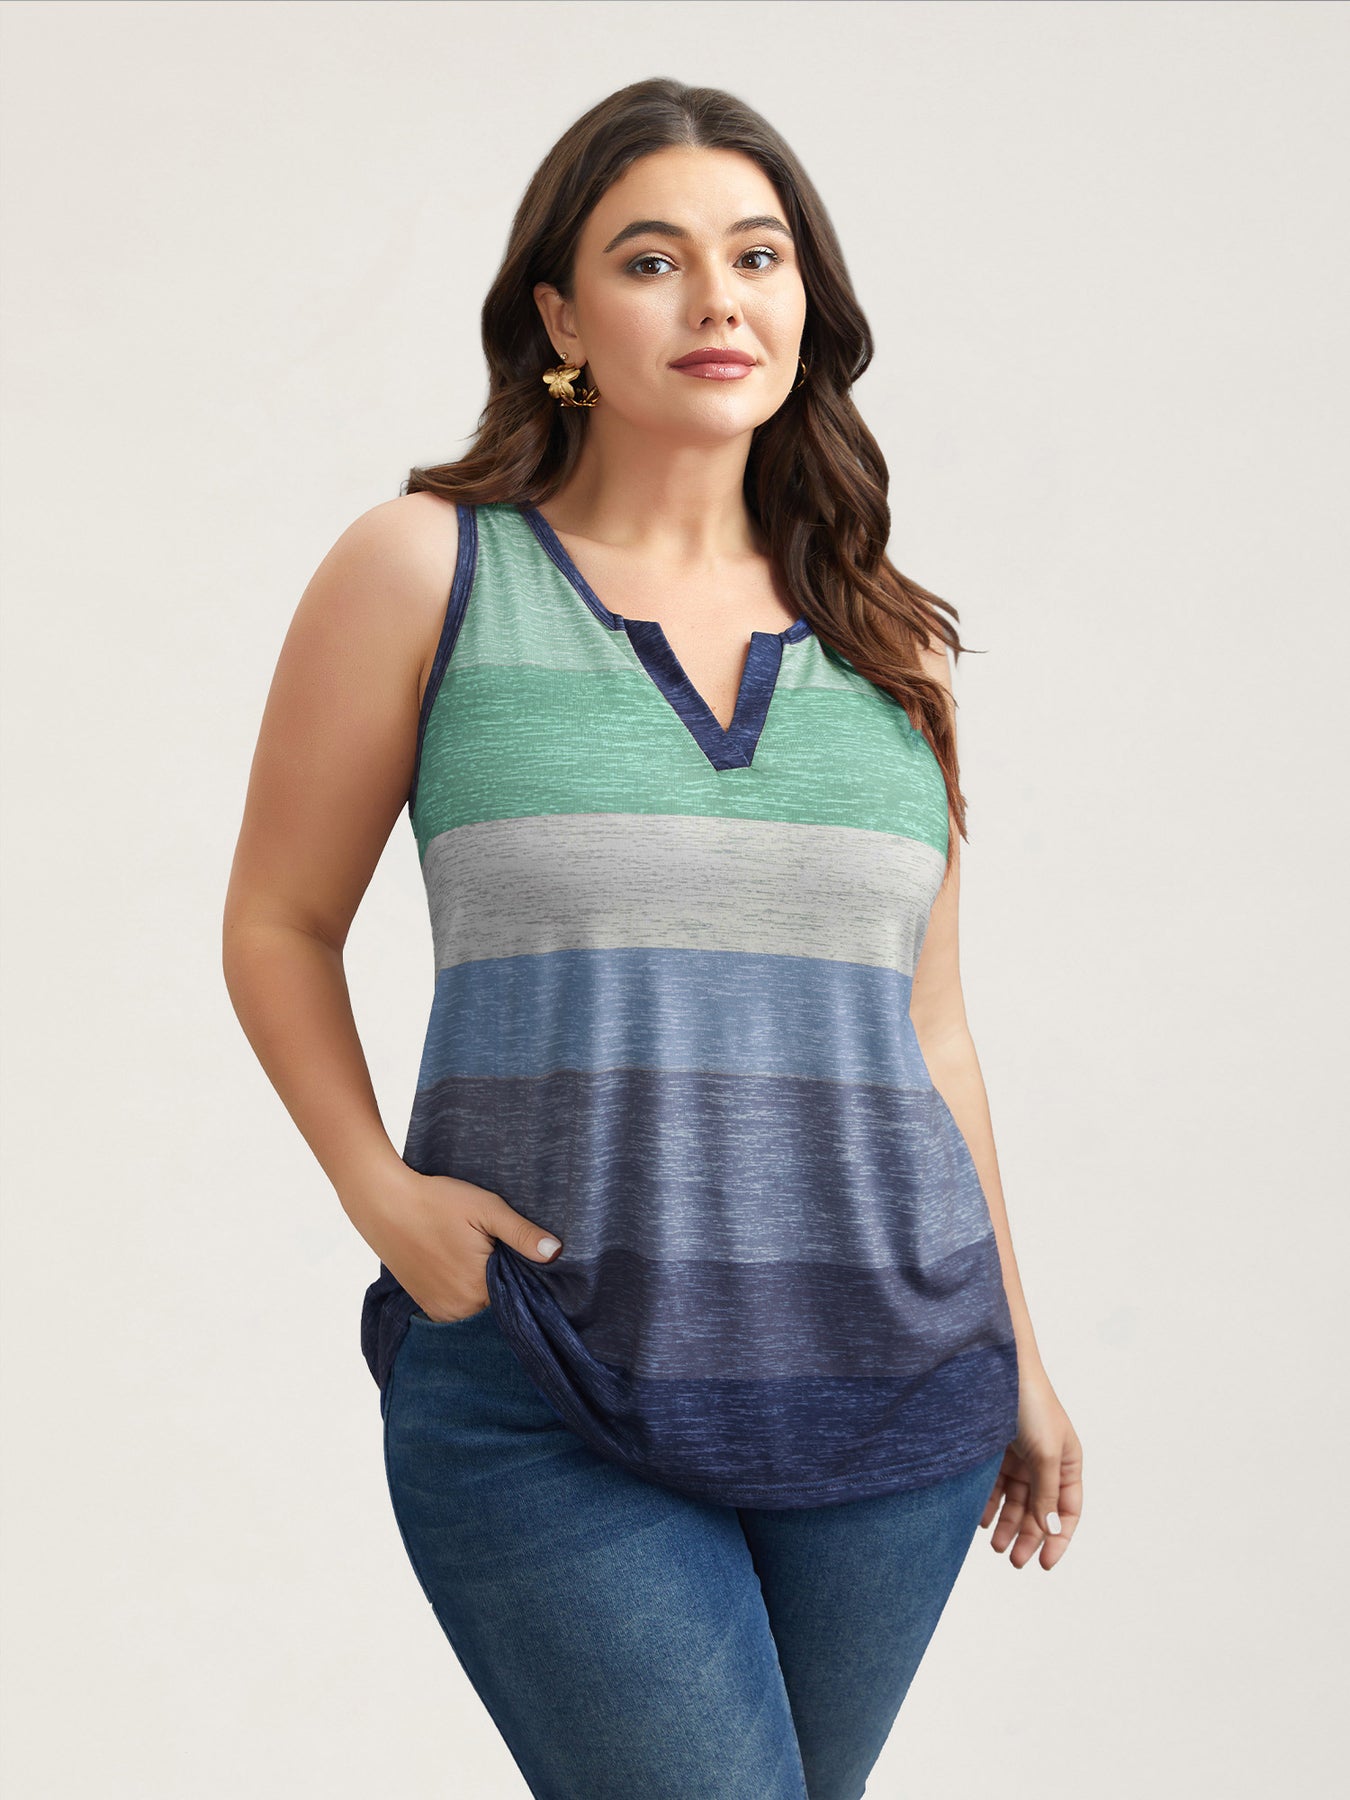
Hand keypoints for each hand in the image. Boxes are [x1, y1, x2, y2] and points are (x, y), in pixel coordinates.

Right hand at [354, 1167, 562, 1322]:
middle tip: (505, 1260)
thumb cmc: (437, 1202)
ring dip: (486, 1297)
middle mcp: (460, 1309)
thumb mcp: (486, 1209)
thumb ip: (522, 1234)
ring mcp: (440, 1310)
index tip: (529, 1267)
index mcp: (479, 1289)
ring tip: (486, 1265)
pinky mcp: (425, 1304)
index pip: (519, 1301)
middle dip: (508, 1291)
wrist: (384, 1203)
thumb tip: (557, 1253)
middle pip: (498, 1309)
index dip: (528, 1285)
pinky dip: (467, 1299)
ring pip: (478, 1313)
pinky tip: (467, 1273)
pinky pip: (457, 1312)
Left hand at [979, 1360, 1081, 1570]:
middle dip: (1028, 1536)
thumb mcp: (1045, 1452)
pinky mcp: (994, 1448)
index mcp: (1068, 1461)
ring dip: (1006, 1524)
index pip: (1069, 1509)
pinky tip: (980, 1519)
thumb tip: (1052, 1529)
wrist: (995, 1365)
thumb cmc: (1030, 1402)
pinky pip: (993, 1484)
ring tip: (994, 1544)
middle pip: (1040, 1509)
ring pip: (1015, 1500)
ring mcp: (1019, 1454)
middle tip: (1013, 1559)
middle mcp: (1046, 1460)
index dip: (1060, 1538)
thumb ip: (1047, 1493)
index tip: (1045, 1564)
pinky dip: (988, 1503)